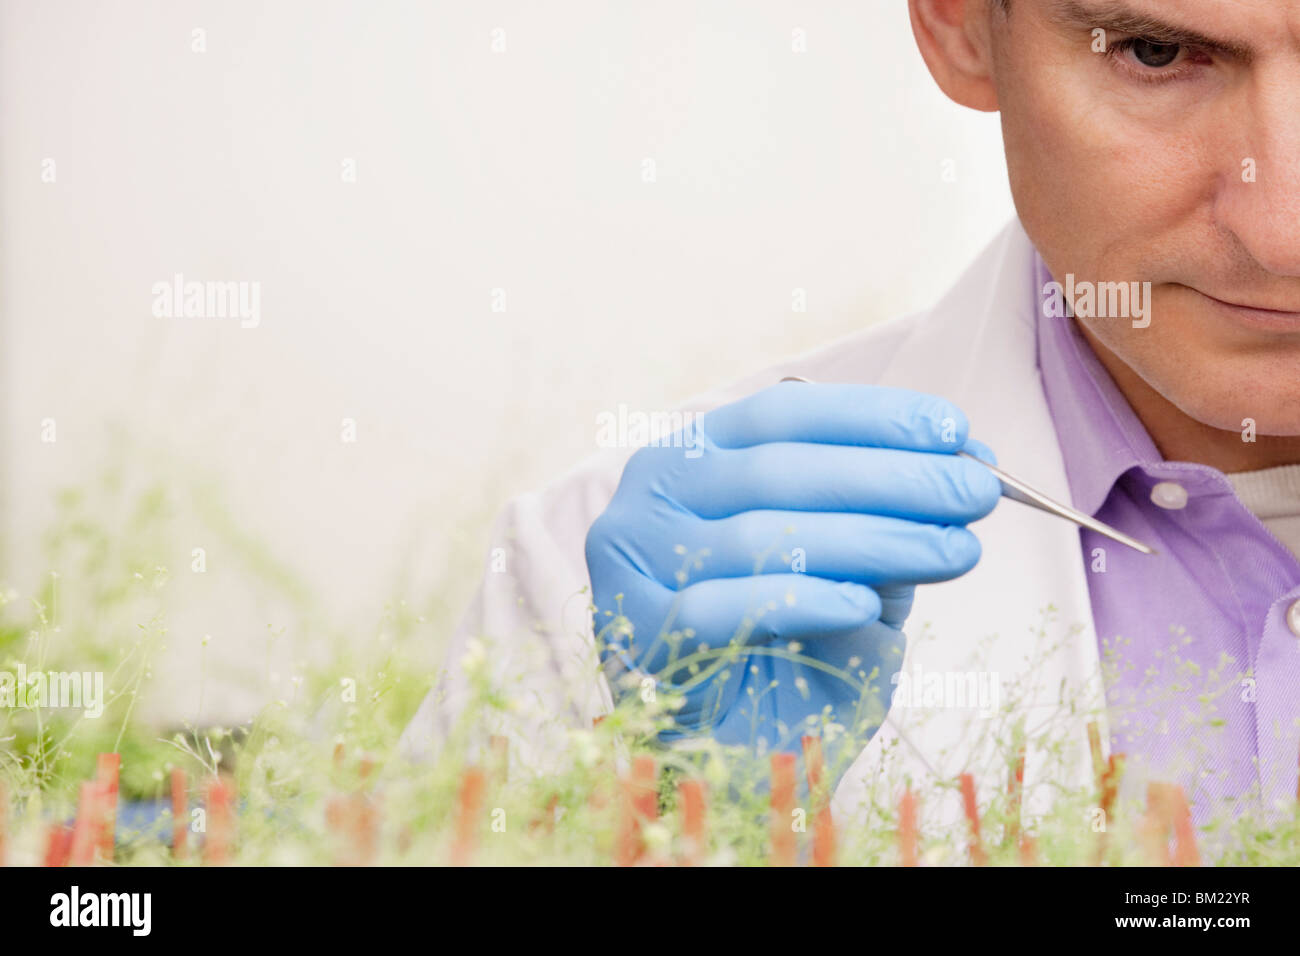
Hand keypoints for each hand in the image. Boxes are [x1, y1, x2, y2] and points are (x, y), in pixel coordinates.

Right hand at [585, 381, 999, 755]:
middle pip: (777, 468)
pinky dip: (800, 599)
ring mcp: (632, 563)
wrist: (733, 767)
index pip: (782, 415)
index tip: (955, 430)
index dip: (872, 417)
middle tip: (973, 492)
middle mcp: (651, 496)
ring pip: (760, 535)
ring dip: (870, 539)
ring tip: (952, 550)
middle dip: (891, 477)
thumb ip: (889, 516)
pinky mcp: (636, 632)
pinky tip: (863, 603)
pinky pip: (724, 607)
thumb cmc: (792, 658)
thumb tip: (969, 456)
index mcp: (694, 460)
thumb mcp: (853, 572)